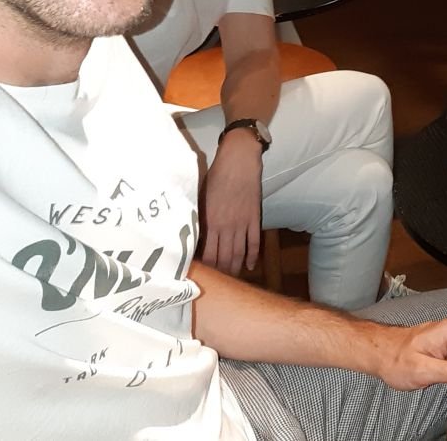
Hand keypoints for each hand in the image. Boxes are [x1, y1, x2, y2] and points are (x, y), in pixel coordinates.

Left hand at [200, 130, 263, 274]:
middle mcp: (226, 226)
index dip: (204, 267)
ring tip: (232, 281)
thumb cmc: (216, 175)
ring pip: (238, 253)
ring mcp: (242, 223)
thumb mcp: (201, 196)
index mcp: (210, 221)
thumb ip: (198, 217)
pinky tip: (250, 266)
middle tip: (216, 287)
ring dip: (234, 269)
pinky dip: (252, 256)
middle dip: (219, 274)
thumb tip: (191, 235)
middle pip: (222, 257)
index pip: (205, 252)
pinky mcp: (254, 218)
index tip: (200, 277)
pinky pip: (253, 242)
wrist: (239, 160)